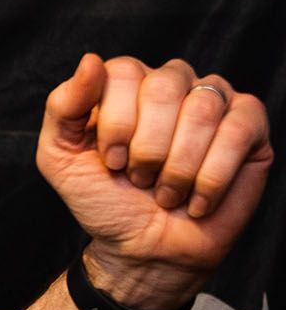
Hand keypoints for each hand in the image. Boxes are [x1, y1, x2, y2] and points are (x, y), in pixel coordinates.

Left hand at [36, 54, 271, 309]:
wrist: (143, 249)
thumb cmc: (104, 201)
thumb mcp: (60, 158)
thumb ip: (63, 108)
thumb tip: (90, 59)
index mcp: (126, 84)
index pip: (124, 71)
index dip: (117, 123)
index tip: (111, 162)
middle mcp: (172, 83)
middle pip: (165, 85)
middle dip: (147, 146)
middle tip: (140, 178)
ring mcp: (214, 100)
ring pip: (202, 109)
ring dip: (178, 167)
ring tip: (166, 193)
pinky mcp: (250, 125)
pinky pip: (239, 129)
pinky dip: (212, 176)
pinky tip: (196, 199)